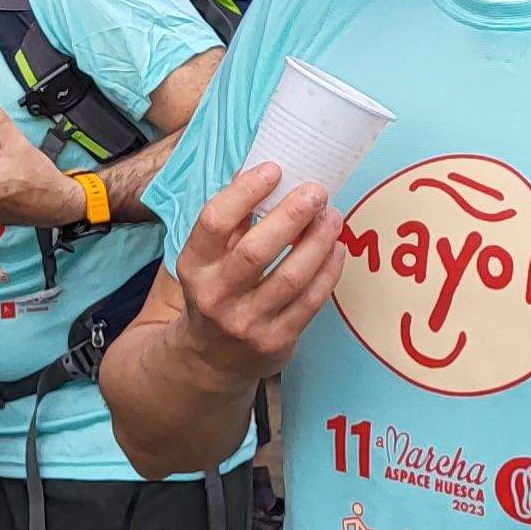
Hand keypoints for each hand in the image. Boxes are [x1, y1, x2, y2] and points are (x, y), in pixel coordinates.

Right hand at [168, 162, 342, 390]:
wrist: (211, 359)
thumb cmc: (216, 292)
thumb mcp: (207, 259)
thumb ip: (231, 221)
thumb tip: (260, 170)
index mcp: (194, 266)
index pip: (214, 223)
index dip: (244, 193)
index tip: (273, 170)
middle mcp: (216, 296)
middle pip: (256, 251)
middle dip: (291, 216)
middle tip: (316, 192)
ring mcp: (246, 322)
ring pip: (291, 277)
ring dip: (318, 241)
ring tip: (332, 216)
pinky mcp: (276, 340)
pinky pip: (310, 301)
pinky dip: (328, 271)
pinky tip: (336, 248)